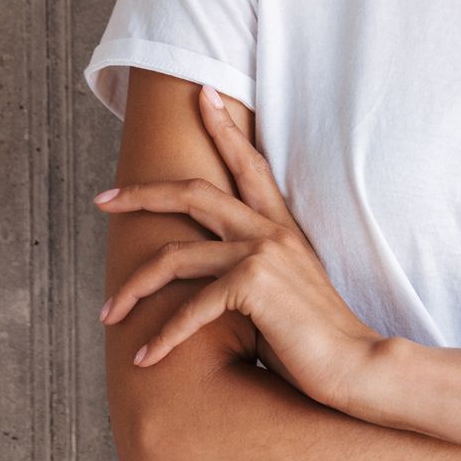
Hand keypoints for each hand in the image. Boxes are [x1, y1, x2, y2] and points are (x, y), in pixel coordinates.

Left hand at [94, 84, 385, 412]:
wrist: (358, 365)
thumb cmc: (319, 338)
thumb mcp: (284, 292)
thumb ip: (251, 275)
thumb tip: (209, 286)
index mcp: (281, 227)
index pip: (249, 164)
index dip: (223, 127)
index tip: (201, 95)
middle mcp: (270, 231)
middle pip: (193, 193)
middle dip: (141, 194)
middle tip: (102, 200)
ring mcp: (262, 253)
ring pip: (174, 256)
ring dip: (133, 287)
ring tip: (108, 313)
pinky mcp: (253, 285)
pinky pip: (190, 308)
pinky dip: (163, 337)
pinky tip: (145, 358)